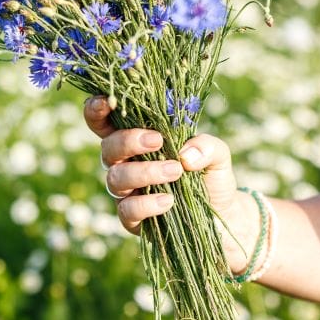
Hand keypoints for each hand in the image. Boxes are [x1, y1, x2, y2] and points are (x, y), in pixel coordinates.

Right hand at [84, 95, 259, 272]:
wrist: (222, 214)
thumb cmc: (209, 172)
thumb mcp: (216, 153)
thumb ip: (206, 145)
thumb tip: (186, 155)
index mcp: (135, 137)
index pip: (104, 121)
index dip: (96, 109)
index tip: (108, 101)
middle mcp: (123, 162)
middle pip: (107, 147)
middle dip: (128, 141)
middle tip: (158, 141)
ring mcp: (125, 191)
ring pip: (116, 177)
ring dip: (144, 172)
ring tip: (176, 171)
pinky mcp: (132, 218)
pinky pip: (127, 209)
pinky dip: (147, 203)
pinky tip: (169, 200)